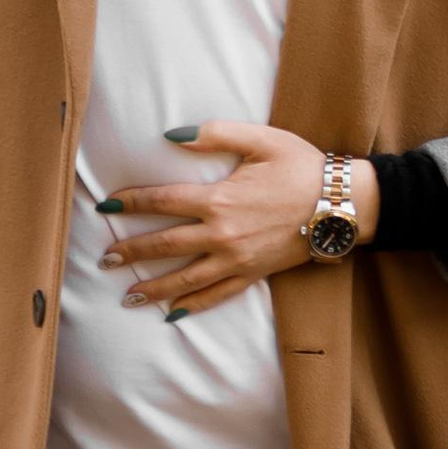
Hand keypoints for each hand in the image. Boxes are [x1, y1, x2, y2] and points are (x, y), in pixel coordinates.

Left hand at [100, 126, 378, 316]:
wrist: (343, 204)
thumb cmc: (302, 166)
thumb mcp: (261, 138)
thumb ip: (214, 134)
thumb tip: (171, 135)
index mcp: (220, 199)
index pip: (163, 201)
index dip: (132, 203)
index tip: (106, 208)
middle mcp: (223, 235)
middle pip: (166, 245)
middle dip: (132, 252)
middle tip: (104, 259)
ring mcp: (237, 260)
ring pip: (186, 279)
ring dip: (154, 288)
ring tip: (128, 297)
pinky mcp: (254, 275)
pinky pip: (218, 295)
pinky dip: (194, 306)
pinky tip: (173, 314)